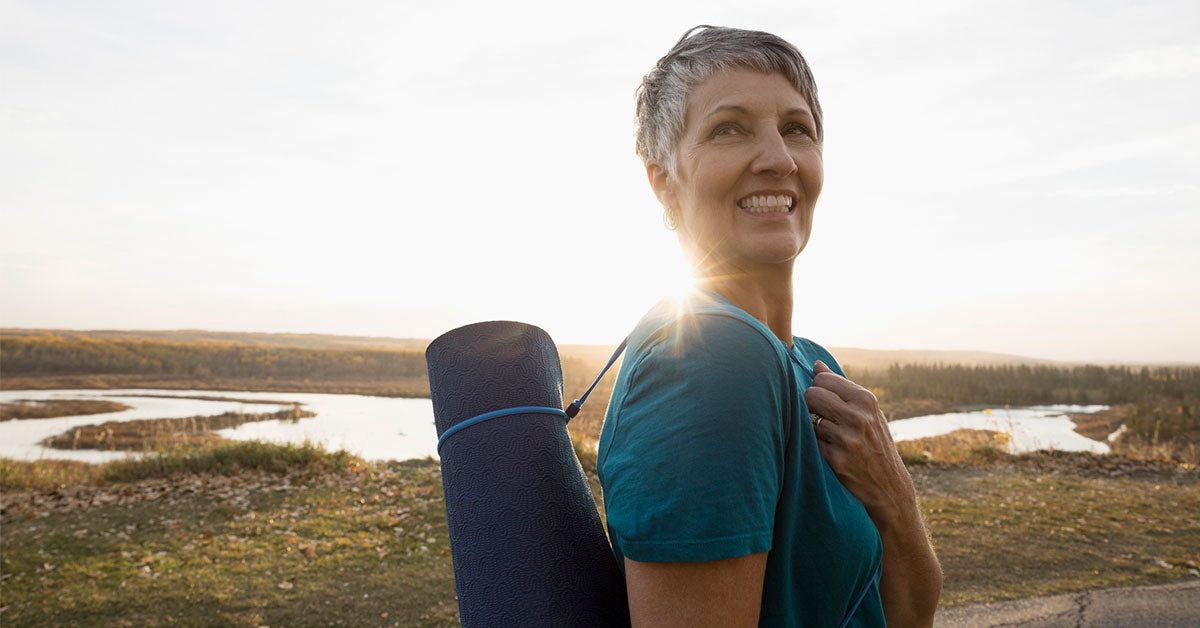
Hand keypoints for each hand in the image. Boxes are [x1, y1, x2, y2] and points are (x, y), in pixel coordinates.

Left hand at [803, 360, 915, 524]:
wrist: (889, 485)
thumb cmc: (875, 442)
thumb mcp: (867, 412)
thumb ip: (841, 387)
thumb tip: (816, 365)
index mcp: (866, 399)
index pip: (822, 379)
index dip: (818, 389)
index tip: (824, 400)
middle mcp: (858, 416)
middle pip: (811, 395)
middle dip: (811, 405)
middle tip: (822, 417)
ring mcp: (847, 438)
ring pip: (809, 419)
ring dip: (815, 428)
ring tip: (832, 437)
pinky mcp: (837, 459)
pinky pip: (812, 442)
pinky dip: (817, 445)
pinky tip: (833, 452)